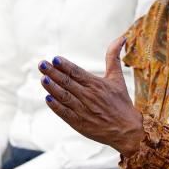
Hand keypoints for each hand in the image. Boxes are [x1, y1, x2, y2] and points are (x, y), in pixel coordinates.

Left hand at [40, 37, 143, 154]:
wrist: (127, 130)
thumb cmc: (121, 102)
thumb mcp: (117, 78)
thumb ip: (113, 57)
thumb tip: (121, 38)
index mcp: (96, 84)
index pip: (77, 72)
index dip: (65, 65)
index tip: (55, 58)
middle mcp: (89, 96)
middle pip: (68, 82)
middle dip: (53, 73)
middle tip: (41, 64)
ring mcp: (83, 110)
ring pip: (65, 97)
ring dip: (52, 88)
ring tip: (43, 79)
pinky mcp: (79, 123)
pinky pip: (65, 113)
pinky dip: (56, 106)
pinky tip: (48, 98)